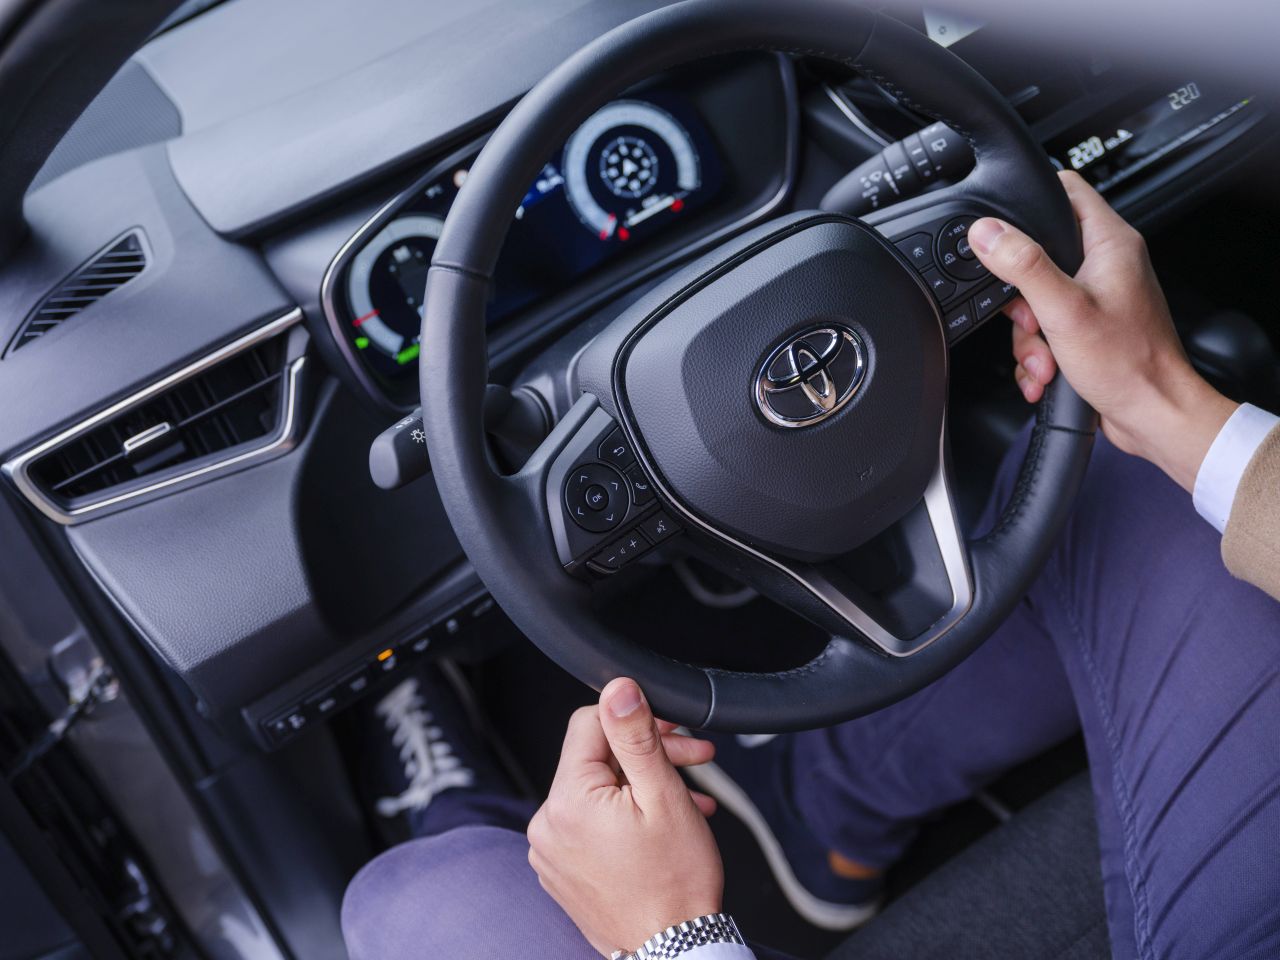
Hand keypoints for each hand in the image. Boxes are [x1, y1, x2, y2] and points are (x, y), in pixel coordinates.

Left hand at [527, 678, 722, 956]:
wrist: (674, 951)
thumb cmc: (676, 883)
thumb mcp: (663, 795)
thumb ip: (636, 736)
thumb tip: (618, 688)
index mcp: (567, 800)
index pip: (589, 724)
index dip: (636, 720)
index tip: (672, 731)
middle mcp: (547, 825)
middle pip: (595, 759)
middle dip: (647, 755)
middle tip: (694, 761)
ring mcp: (552, 852)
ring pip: (597, 791)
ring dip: (642, 786)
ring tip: (687, 801)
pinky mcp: (562, 870)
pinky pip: (591, 824)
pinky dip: (625, 816)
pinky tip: (663, 824)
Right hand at [968, 170, 1237, 491]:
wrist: (1152, 416)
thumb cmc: (1129, 364)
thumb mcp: (1063, 310)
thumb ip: (1023, 265)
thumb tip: (986, 231)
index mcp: (1109, 244)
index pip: (1065, 191)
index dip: (1029, 202)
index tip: (1001, 228)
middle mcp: (1105, 266)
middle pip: (1036, 256)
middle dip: (1020, 299)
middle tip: (1031, 319)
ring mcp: (1096, 298)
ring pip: (1035, 301)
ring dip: (1028, 338)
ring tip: (1045, 360)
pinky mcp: (1087, 330)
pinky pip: (1044, 331)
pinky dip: (1038, 356)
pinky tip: (1045, 374)